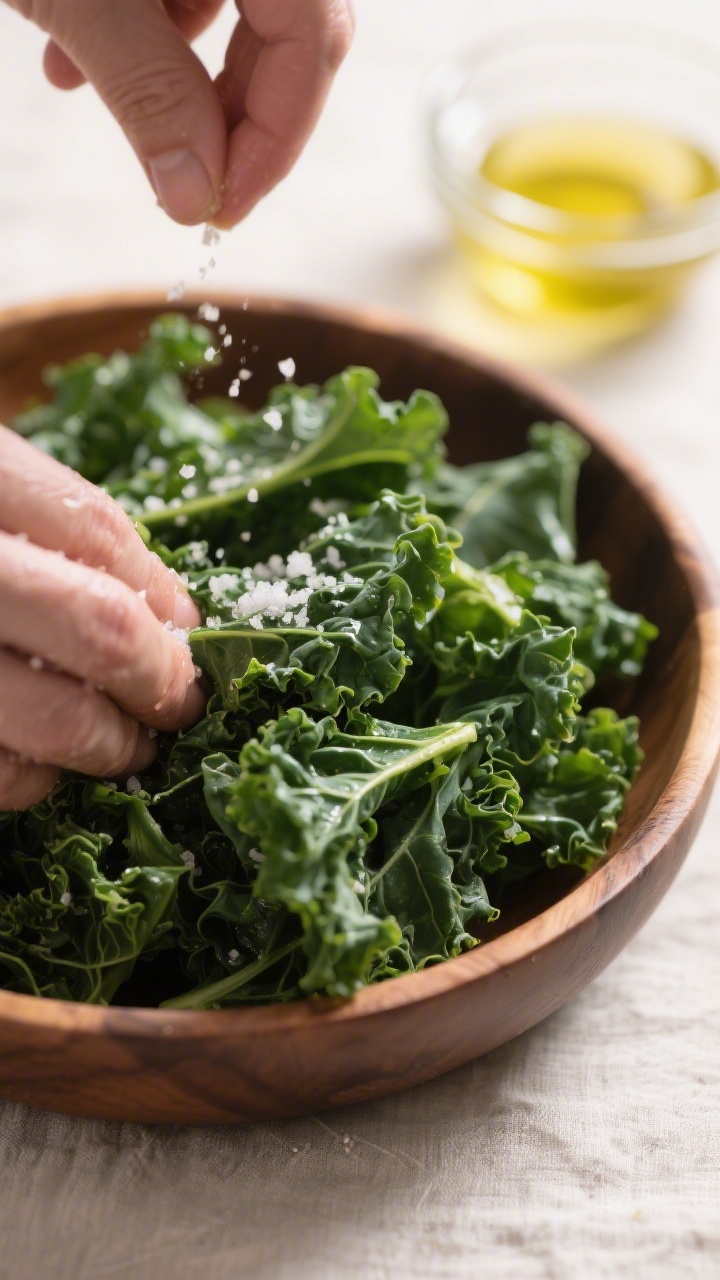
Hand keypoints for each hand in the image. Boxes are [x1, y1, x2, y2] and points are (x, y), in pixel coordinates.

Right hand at [0, 426, 204, 810]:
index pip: (98, 533)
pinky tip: (38, 760)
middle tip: (180, 707)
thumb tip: (173, 617)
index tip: (194, 637)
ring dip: (105, 747)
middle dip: (160, 682)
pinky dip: (30, 779)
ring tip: (122, 746)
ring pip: (51, 722)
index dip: (162, 598)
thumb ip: (61, 530)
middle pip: (101, 629)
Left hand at [9, 0, 353, 226]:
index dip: (278, 135)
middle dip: (233, 117)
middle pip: (292, 28)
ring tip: (98, 106)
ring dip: (178, 83)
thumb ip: (148, 90)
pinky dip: (141, 37)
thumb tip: (195, 192)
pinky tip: (71, 61)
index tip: (225, 209)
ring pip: (239, 14)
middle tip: (187, 188)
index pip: (313, 35)